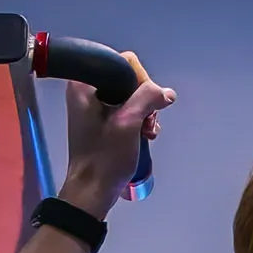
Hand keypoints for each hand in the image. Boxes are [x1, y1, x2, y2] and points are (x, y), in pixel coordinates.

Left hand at [61, 56, 170, 212]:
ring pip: (132, 96)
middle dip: (145, 101)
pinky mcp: (102, 120)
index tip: (142, 105)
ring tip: (146, 132)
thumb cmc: (104, 157)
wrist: (93, 189)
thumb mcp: (128, 123)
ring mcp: (94, 106)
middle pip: (130, 80)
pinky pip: (128, 110)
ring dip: (145, 113)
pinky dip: (139, 121)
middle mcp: (87, 90)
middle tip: (146, 123)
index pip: (124, 63)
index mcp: (85, 84)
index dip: (140, 82)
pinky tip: (144, 135)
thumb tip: (166, 93)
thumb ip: (148, 98)